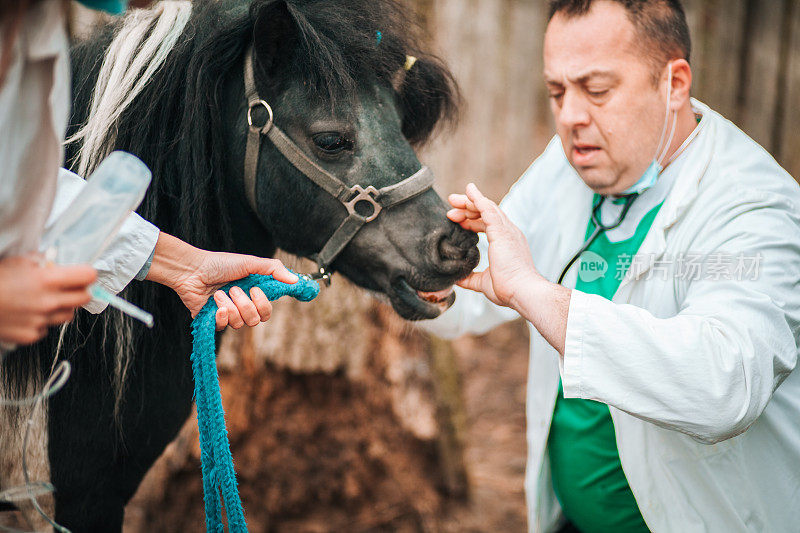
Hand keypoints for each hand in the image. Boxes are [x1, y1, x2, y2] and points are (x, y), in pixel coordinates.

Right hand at [0, 256, 95, 345]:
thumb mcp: (16, 262)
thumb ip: (40, 261)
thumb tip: (52, 261)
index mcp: (47, 280)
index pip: (87, 276)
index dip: (86, 274)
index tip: (84, 274)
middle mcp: (48, 302)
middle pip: (85, 298)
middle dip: (80, 291)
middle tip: (70, 288)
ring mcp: (40, 321)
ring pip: (68, 315)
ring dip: (62, 307)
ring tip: (44, 301)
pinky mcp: (31, 335)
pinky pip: (47, 328)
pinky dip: (42, 322)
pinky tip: (28, 314)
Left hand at [146, 233, 297, 330]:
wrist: (192, 270)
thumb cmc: (219, 264)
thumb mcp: (250, 262)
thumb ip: (274, 269)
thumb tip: (295, 280)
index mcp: (252, 294)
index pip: (267, 311)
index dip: (264, 304)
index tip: (256, 289)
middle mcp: (242, 306)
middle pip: (256, 320)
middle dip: (246, 305)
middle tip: (234, 289)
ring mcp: (228, 314)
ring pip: (240, 323)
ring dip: (231, 306)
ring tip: (220, 293)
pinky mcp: (213, 321)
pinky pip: (224, 327)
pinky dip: (221, 315)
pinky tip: (215, 303)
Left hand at [447, 183, 540, 307]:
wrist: (522, 292)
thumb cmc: (508, 289)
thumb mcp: (483, 282)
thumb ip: (470, 278)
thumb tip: (457, 278)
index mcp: (506, 242)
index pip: (488, 223)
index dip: (471, 221)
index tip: (456, 221)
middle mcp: (509, 232)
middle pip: (487, 212)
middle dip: (468, 207)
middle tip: (451, 205)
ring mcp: (507, 230)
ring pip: (486, 208)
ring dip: (468, 202)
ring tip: (453, 200)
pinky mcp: (502, 231)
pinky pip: (488, 209)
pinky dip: (478, 199)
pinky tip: (469, 191)